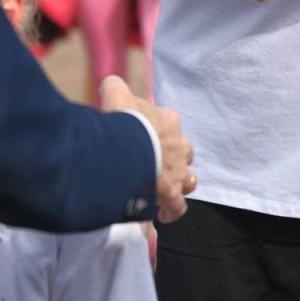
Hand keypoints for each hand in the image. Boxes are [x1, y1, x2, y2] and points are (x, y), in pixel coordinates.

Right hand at [100, 75, 194, 222]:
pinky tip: (163, 215)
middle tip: (154, 165)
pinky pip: (177, 206)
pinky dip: (171, 210)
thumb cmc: (123, 120)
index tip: (144, 139)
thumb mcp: (115, 94)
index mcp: (169, 121)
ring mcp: (178, 171)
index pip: (169, 124)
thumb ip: (115, 88)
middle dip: (173, 158)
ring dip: (178, 182)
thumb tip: (111, 85)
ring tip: (164, 188)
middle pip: (183, 152)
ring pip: (188, 178)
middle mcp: (179, 145)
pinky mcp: (172, 194)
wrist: (126, 148)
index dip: (157, 132)